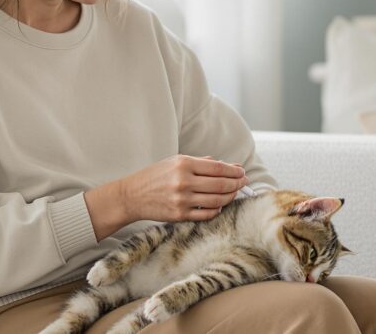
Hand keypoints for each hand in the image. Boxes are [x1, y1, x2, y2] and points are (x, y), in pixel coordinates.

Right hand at [116, 155, 248, 222]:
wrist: (131, 196)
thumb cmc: (155, 176)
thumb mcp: (175, 161)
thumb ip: (201, 162)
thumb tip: (229, 165)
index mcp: (183, 164)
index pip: (217, 167)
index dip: (233, 171)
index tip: (241, 172)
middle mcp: (183, 181)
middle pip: (220, 184)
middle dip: (236, 184)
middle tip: (244, 182)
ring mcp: (182, 200)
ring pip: (217, 200)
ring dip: (230, 197)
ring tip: (234, 193)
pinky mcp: (180, 215)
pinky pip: (206, 214)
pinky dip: (217, 210)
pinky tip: (220, 205)